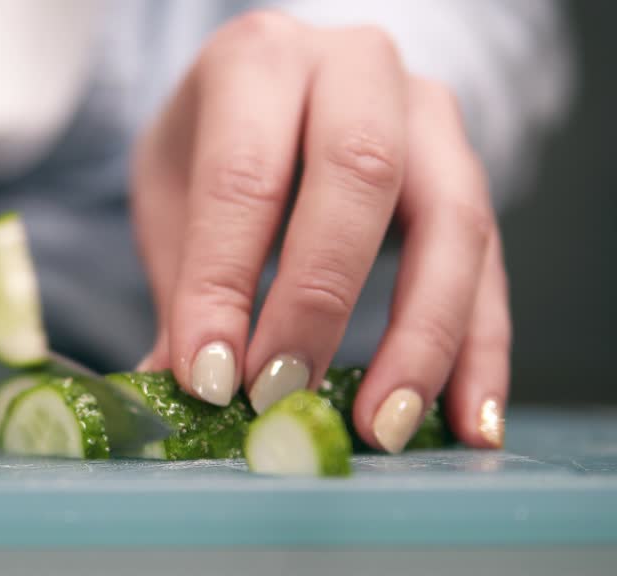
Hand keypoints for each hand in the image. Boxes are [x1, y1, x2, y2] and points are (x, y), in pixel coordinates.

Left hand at [132, 11, 507, 451]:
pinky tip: (467, 422)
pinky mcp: (470, 172)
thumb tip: (169, 396)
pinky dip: (480, 351)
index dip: (225, 285)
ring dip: (420, 340)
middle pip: (359, 177)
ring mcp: (428, 114)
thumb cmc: (214, 145)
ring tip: (384, 430)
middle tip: (281, 396)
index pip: (243, 176)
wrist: (276, 92)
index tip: (210, 379)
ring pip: (453, 222)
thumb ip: (180, 290)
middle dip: (319, 302)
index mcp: (257, 61)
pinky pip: (491, 265)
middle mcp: (354, 68)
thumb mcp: (172, 196)